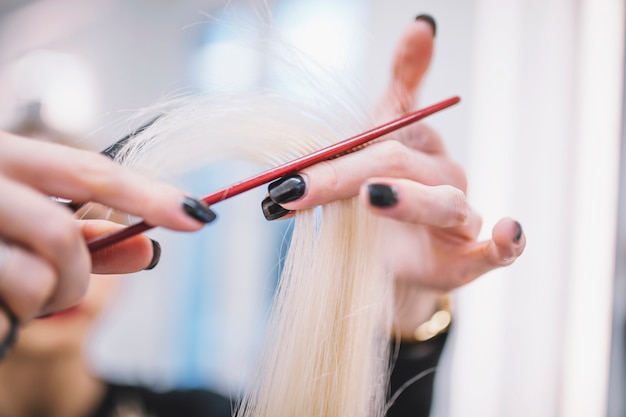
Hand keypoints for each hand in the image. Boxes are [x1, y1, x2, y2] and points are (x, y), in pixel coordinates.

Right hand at [0, 131, 214, 348]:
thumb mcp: (19, 207)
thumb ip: (82, 231)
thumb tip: (150, 248)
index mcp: (0, 154)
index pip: (87, 172)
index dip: (148, 195)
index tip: (198, 216)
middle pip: (61, 236)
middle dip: (80, 272)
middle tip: (67, 282)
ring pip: (34, 282)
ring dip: (42, 300)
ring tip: (17, 291)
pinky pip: (2, 317)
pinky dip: (8, 320)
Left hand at [261, 16, 524, 336]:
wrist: (391, 265)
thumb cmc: (378, 204)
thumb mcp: (368, 151)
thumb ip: (381, 103)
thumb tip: (423, 24)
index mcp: (417, 146)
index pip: (390, 126)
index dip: (356, 130)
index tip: (328, 133)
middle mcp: (441, 176)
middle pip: (399, 163)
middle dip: (344, 175)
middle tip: (297, 188)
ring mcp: (459, 218)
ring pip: (443, 203)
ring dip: (409, 200)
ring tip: (372, 195)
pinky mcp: (470, 259)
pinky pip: (498, 251)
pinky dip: (505, 241)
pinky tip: (506, 231)